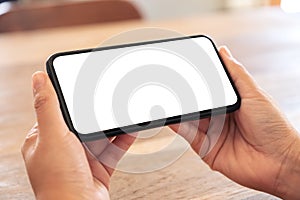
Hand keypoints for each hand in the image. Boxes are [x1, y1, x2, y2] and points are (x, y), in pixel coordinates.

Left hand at [21, 72, 134, 199]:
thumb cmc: (60, 178)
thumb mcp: (53, 135)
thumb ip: (48, 107)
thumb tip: (38, 78)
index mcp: (45, 139)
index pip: (58, 111)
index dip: (72, 98)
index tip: (85, 85)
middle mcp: (63, 148)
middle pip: (83, 121)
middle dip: (97, 110)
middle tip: (110, 95)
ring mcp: (83, 157)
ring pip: (101, 134)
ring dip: (113, 124)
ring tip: (124, 110)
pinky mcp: (99, 166)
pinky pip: (114, 147)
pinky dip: (124, 138)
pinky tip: (132, 128)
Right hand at [169, 47, 299, 199]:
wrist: (279, 161)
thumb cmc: (274, 126)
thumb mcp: (254, 93)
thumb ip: (235, 74)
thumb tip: (223, 52)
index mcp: (230, 103)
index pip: (207, 89)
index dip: (195, 81)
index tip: (183, 71)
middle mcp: (219, 118)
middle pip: (196, 104)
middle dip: (183, 96)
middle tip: (170, 85)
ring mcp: (212, 133)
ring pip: (189, 119)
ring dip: (179, 110)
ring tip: (167, 99)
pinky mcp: (206, 149)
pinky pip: (189, 136)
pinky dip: (179, 127)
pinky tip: (172, 117)